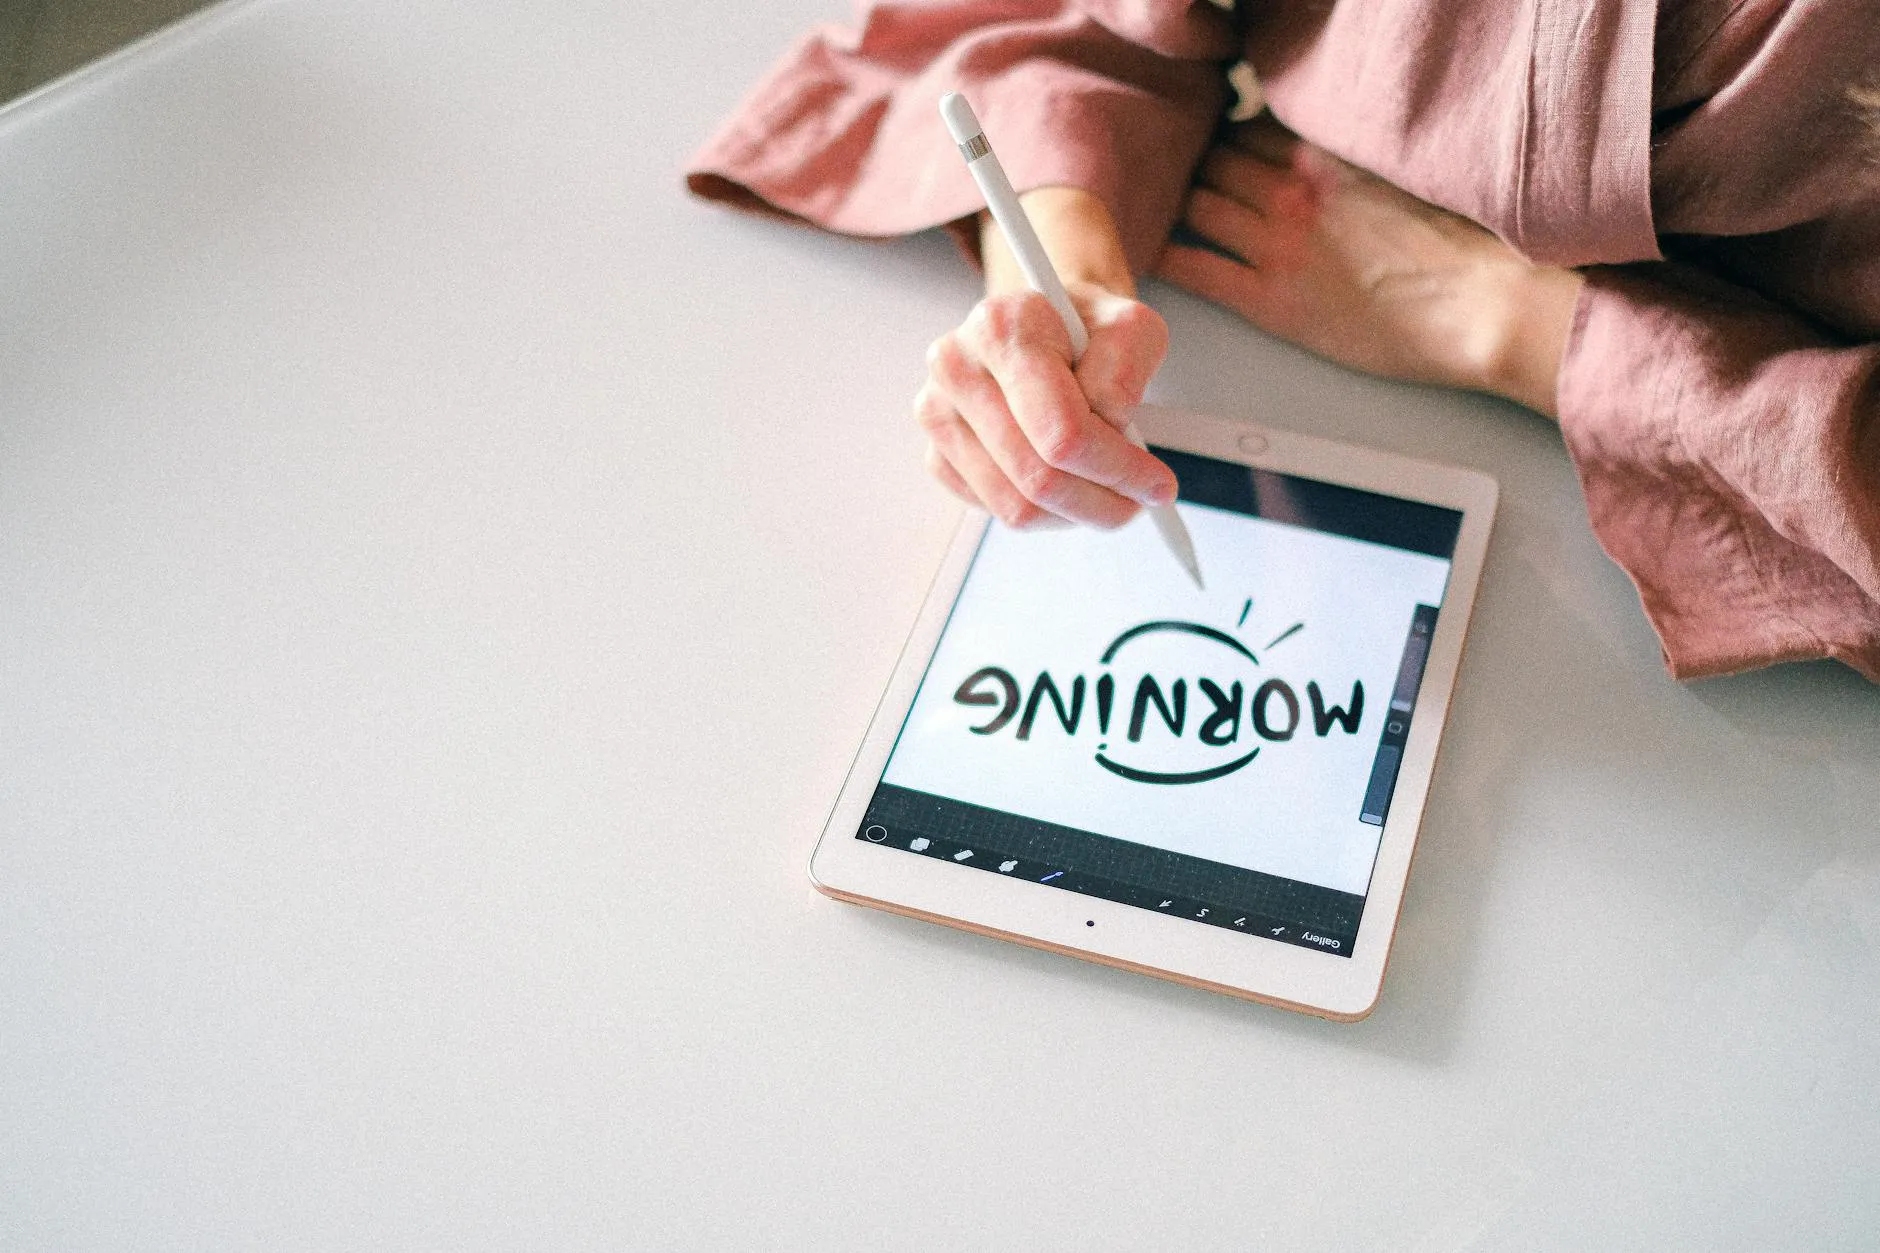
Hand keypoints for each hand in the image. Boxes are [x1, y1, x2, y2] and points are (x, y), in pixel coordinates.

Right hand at [916, 188, 1177, 527]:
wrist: (1044, 328)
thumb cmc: (1084, 330)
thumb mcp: (1131, 327)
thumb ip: (1127, 369)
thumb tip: (1111, 429)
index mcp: (1001, 327)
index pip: (1062, 430)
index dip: (1118, 468)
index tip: (1157, 484)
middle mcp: (957, 368)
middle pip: (1038, 477)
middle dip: (1102, 500)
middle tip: (1139, 501)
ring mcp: (938, 414)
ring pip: (1016, 507)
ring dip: (1075, 513)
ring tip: (1107, 493)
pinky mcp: (937, 454)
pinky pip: (997, 511)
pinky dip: (1045, 513)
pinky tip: (1068, 484)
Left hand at [1157, 116, 1583, 416]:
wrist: (1479, 304)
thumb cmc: (1459, 249)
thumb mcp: (1400, 176)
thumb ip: (1352, 163)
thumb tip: (1330, 161)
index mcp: (1326, 156)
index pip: (1249, 129)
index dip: (1229, 141)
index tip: (1219, 154)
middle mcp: (1291, 191)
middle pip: (1213, 162)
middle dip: (1196, 170)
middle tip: (1184, 187)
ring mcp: (1275, 245)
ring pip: (1195, 204)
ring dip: (1176, 207)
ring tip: (1165, 218)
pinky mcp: (1268, 300)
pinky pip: (1192, 267)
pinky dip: (1164, 257)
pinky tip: (1149, 257)